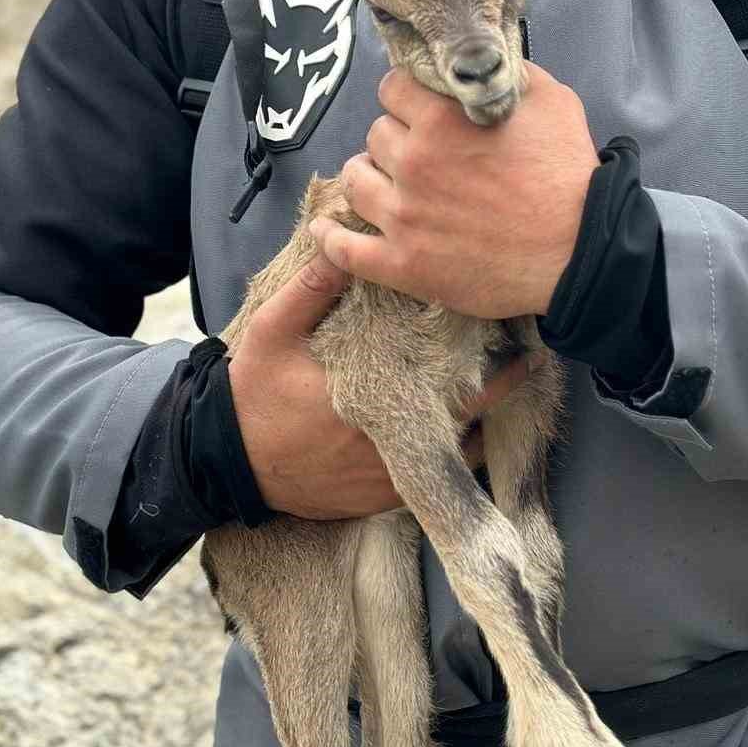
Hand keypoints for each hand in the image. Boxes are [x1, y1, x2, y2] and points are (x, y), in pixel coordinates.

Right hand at [227, 247, 532, 518]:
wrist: (225, 463)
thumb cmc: (252, 392)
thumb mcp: (272, 332)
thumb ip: (311, 289)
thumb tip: (345, 245)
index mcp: (372, 400)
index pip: (453, 388)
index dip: (493, 369)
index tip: (516, 343)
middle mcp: (389, 447)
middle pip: (469, 423)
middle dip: (498, 393)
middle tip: (523, 363)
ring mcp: (388, 480)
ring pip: (457, 456)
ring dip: (477, 426)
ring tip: (498, 392)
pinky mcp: (381, 501)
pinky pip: (435, 482)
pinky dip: (452, 455)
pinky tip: (461, 428)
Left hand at [316, 64, 597, 317]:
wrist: (580, 252)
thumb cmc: (568, 175)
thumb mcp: (552, 101)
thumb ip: (508, 73)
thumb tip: (486, 58)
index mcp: (442, 119)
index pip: (391, 89)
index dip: (406, 97)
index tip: (419, 109)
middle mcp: (414, 162)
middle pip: (374, 134)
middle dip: (394, 139)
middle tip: (419, 153)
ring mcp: (403, 216)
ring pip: (354, 180)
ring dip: (366, 177)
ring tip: (384, 183)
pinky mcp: (403, 264)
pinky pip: (345, 250)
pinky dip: (330, 238)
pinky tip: (327, 230)